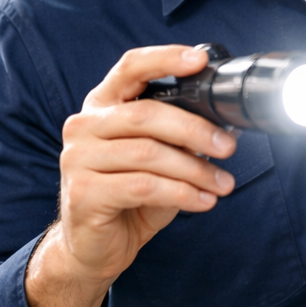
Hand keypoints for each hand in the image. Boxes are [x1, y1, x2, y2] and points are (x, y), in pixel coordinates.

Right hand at [25, 45, 236, 306]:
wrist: (94, 247)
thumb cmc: (129, 196)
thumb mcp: (157, 158)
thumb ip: (178, 137)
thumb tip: (226, 125)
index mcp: (102, 105)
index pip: (130, 68)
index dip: (165, 59)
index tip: (199, 61)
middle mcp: (83, 125)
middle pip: (145, 114)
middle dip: (194, 130)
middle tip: (228, 146)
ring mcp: (77, 158)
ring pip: (148, 154)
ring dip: (195, 169)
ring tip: (222, 183)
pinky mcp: (83, 192)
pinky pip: (143, 186)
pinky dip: (181, 193)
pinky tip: (203, 201)